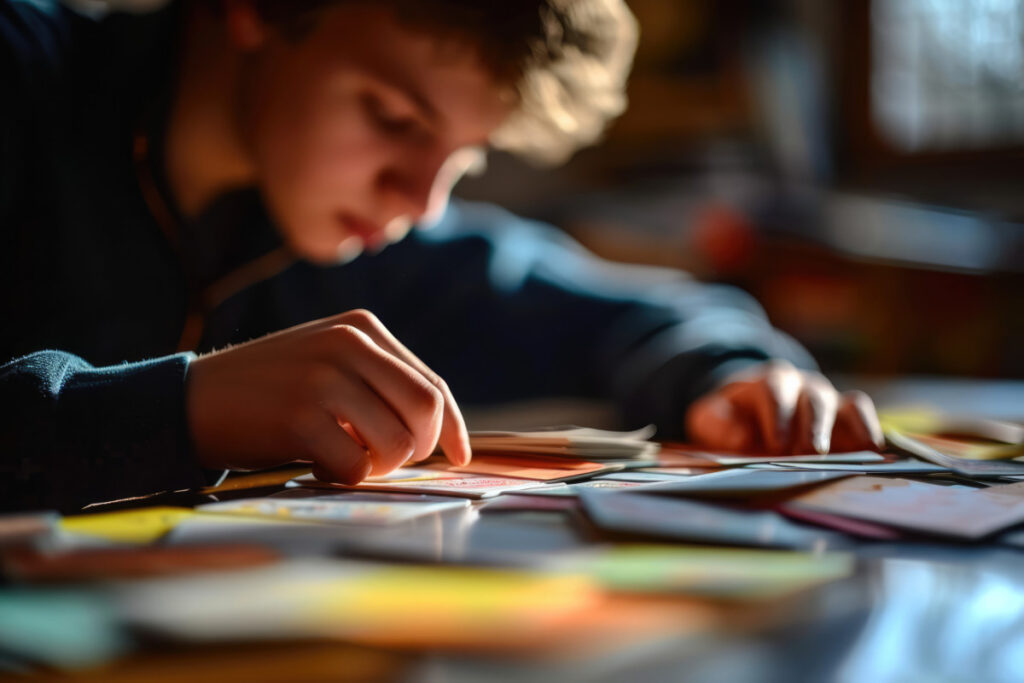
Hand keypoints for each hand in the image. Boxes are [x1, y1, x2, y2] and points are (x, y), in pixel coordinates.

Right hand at [186, 309, 470, 483]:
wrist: (189, 398)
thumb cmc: (270, 389)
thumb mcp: (328, 361)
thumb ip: (378, 380)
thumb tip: (439, 430)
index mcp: (362, 328)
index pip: (432, 383)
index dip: (453, 426)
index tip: (459, 456)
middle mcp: (348, 344)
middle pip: (426, 410)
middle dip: (419, 448)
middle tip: (388, 461)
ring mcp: (323, 378)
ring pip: (397, 443)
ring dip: (379, 466)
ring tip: (346, 459)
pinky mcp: (300, 416)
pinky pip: (355, 467)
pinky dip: (344, 477)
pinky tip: (317, 465)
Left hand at [684, 360, 884, 453]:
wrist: (746, 415)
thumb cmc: (730, 419)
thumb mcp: (711, 419)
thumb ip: (718, 424)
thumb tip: (742, 439)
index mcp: (768, 382)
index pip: (774, 390)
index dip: (777, 414)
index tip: (775, 443)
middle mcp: (802, 386)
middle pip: (813, 398)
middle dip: (813, 426)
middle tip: (810, 453)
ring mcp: (828, 399)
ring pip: (844, 404)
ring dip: (847, 430)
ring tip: (847, 457)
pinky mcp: (846, 418)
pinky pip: (862, 415)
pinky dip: (870, 431)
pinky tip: (874, 453)